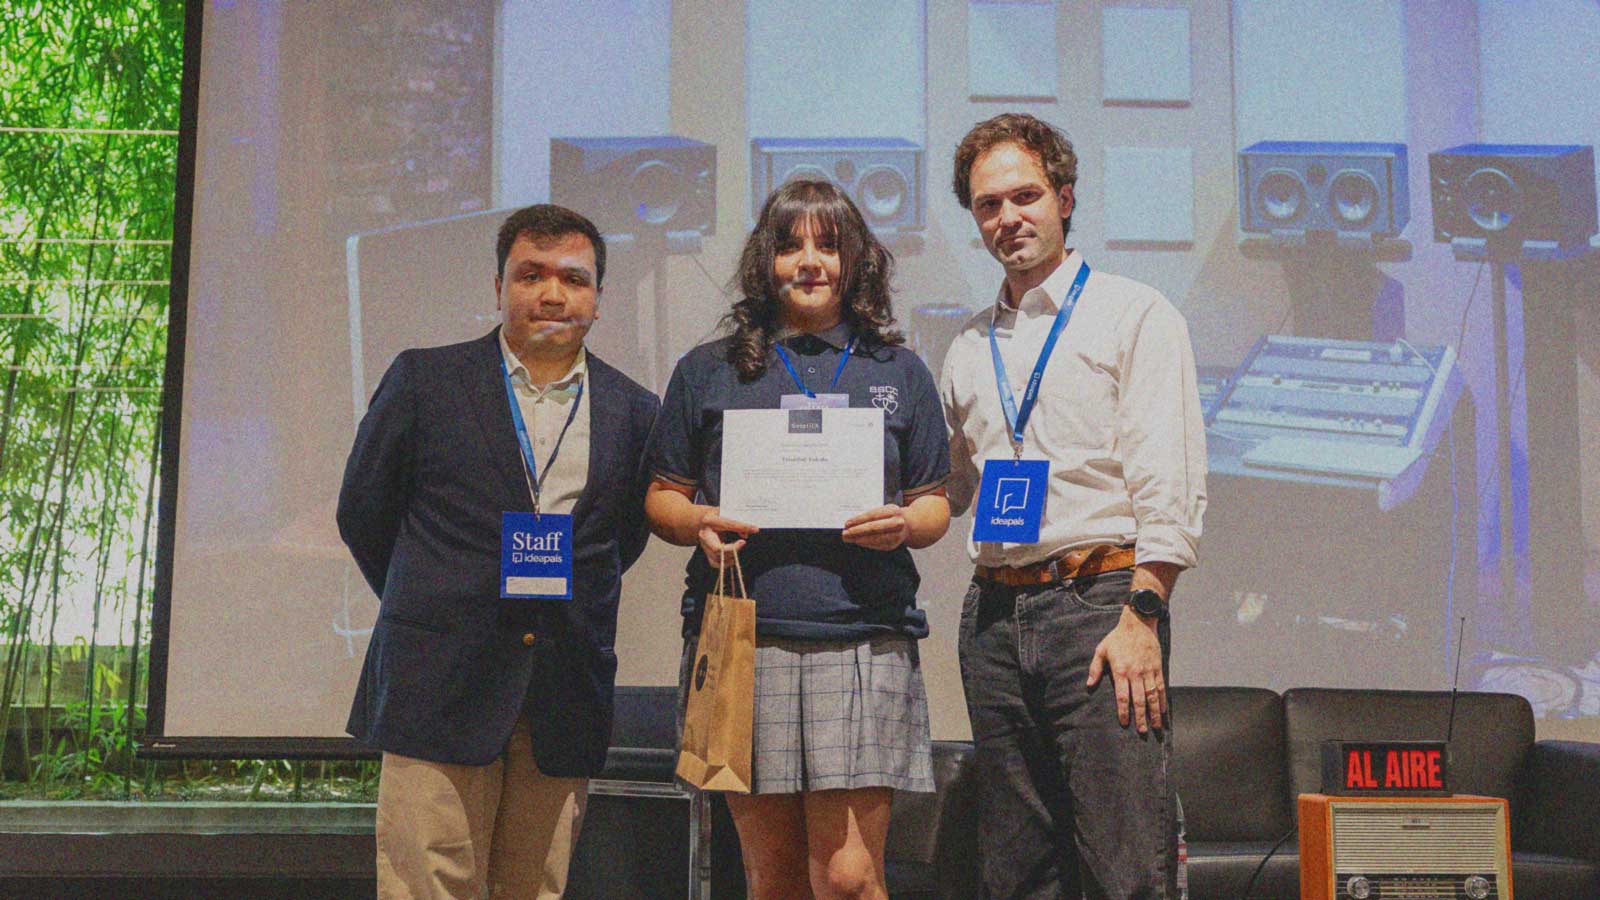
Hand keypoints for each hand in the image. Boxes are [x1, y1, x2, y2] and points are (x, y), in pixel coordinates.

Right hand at [696, 507, 757, 562]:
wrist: (704, 521)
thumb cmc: (717, 516)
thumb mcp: (727, 513)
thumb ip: (738, 521)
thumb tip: (751, 530)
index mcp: (710, 520)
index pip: (728, 524)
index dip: (742, 526)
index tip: (754, 529)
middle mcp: (704, 534)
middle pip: (717, 548)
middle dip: (732, 548)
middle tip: (742, 543)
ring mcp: (704, 545)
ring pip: (717, 558)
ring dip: (730, 556)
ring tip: (738, 548)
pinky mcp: (706, 553)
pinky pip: (715, 563)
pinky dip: (726, 563)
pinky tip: (733, 558)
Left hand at [841, 505, 911, 550]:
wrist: (910, 524)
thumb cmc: (891, 515)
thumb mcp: (884, 510)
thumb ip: (871, 515)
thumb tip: (852, 523)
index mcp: (893, 511)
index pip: (873, 515)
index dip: (858, 520)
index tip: (847, 523)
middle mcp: (897, 523)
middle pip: (873, 528)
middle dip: (857, 531)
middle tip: (845, 534)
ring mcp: (897, 535)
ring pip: (874, 539)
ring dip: (859, 539)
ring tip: (848, 539)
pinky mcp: (893, 545)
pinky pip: (876, 545)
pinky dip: (865, 543)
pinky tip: (858, 541)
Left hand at [1086, 605, 1166, 732]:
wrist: (1138, 623)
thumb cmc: (1117, 638)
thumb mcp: (1101, 650)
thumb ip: (1095, 668)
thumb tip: (1089, 685)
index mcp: (1120, 671)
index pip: (1122, 696)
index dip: (1123, 711)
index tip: (1124, 723)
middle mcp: (1136, 673)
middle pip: (1139, 700)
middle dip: (1141, 717)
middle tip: (1142, 732)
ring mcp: (1148, 671)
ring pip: (1152, 696)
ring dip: (1154, 713)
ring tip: (1156, 727)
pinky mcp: (1157, 668)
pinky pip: (1161, 688)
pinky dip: (1163, 701)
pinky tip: (1163, 712)